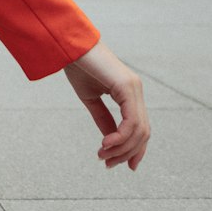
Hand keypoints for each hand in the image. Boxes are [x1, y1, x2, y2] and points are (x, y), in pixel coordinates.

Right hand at [64, 40, 149, 170]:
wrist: (68, 44)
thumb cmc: (77, 66)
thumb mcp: (91, 99)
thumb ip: (104, 119)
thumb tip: (112, 142)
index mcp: (129, 93)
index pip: (141, 127)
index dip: (135, 150)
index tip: (123, 166)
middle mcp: (136, 90)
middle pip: (143, 133)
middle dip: (126, 153)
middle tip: (107, 163)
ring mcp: (134, 88)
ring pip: (139, 130)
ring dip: (122, 148)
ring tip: (103, 155)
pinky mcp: (127, 87)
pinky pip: (131, 121)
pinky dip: (121, 137)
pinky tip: (106, 144)